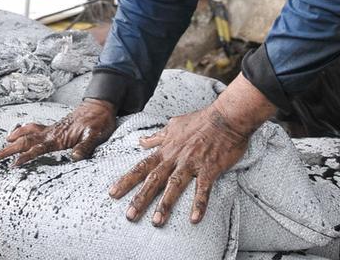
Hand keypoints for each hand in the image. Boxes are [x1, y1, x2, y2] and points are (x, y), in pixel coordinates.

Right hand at [0, 98, 116, 165]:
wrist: (100, 106)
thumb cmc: (99, 121)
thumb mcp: (95, 135)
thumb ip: (85, 146)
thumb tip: (75, 158)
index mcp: (58, 137)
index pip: (36, 149)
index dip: (24, 157)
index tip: (12, 166)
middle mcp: (51, 133)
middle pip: (24, 142)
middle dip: (7, 150)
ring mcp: (51, 130)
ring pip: (26, 134)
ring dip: (13, 139)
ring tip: (2, 145)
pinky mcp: (54, 128)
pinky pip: (33, 129)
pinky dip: (23, 130)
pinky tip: (18, 132)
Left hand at [108, 73, 276, 226]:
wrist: (226, 117)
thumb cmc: (201, 120)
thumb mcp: (174, 125)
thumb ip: (157, 136)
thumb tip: (142, 141)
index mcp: (166, 149)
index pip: (142, 166)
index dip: (127, 180)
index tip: (113, 193)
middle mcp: (175, 158)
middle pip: (154, 179)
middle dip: (140, 198)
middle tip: (129, 215)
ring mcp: (192, 164)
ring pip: (175, 185)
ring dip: (165, 204)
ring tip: (156, 222)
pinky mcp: (209, 169)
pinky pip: (203, 189)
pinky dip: (199, 204)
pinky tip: (195, 219)